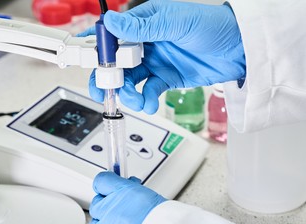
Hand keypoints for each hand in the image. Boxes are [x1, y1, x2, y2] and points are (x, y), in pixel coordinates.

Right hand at [80, 0, 244, 113]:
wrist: (238, 49)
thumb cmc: (212, 25)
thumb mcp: (176, 23)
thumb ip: (142, 26)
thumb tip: (111, 23)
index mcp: (144, 23)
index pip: (111, 33)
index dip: (94, 46)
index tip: (82, 59)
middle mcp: (145, 43)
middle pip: (114, 62)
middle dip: (106, 78)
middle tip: (104, 90)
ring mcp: (154, 62)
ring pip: (128, 80)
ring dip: (127, 93)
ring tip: (135, 100)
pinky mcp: (164, 79)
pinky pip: (147, 91)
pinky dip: (146, 100)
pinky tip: (150, 103)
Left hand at [90, 172, 165, 223]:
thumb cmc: (165, 217)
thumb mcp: (149, 196)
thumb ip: (133, 194)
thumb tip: (128, 192)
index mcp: (122, 192)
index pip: (101, 181)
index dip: (104, 184)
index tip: (106, 186)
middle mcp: (111, 209)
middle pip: (96, 204)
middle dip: (105, 205)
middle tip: (118, 207)